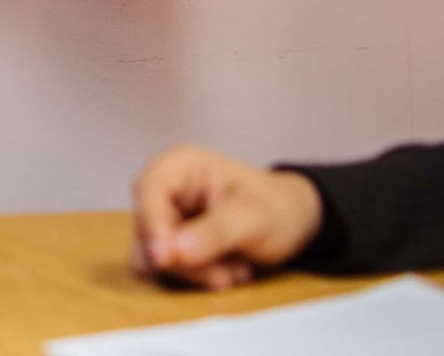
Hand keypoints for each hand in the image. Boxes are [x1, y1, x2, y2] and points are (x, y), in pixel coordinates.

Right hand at [131, 145, 325, 289]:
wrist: (294, 220)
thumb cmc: (277, 207)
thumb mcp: (254, 217)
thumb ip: (216, 232)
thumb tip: (176, 252)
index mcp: (179, 165)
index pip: (149, 189)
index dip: (151, 223)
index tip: (163, 258)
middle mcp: (165, 189)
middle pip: (148, 227)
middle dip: (183, 259)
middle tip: (225, 277)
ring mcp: (165, 216)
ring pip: (154, 252)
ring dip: (193, 272)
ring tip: (235, 272)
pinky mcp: (171, 241)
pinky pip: (167, 267)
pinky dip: (194, 277)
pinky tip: (225, 272)